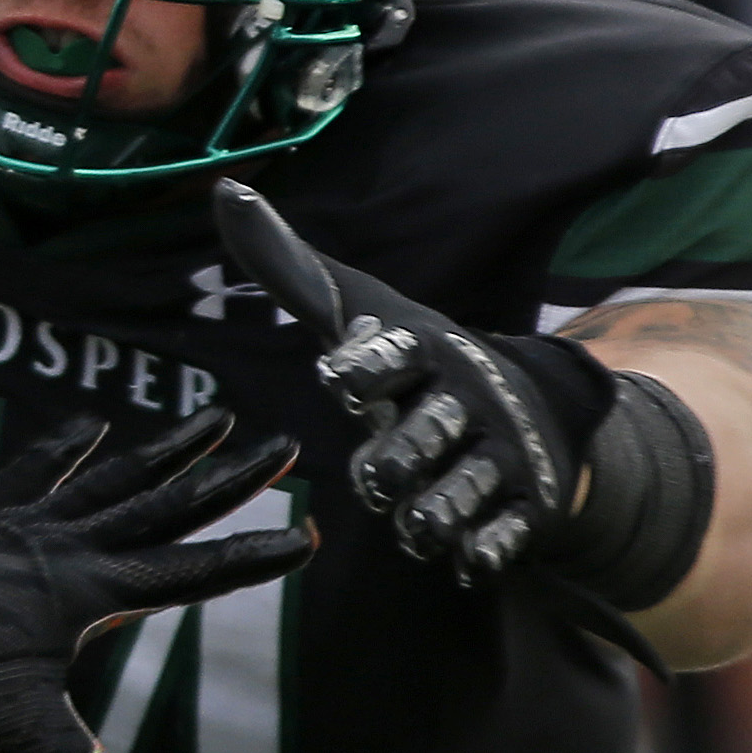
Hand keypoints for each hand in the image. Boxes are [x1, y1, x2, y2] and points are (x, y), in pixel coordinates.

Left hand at [0, 409, 312, 752]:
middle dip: (229, 480)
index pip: (192, 573)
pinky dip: (67, 451)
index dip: (251, 558)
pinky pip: (37, 474)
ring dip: (166, 451)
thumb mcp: (15, 728)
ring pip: (114, 479)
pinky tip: (92, 427)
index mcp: (91, 591)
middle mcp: (70, 547)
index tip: (305, 534)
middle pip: (165, 506)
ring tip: (214, 417)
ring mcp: (30, 528)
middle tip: (283, 444)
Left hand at [213, 178, 633, 583]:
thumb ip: (289, 269)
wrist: (527, 409)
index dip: (363, 366)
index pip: (390, 355)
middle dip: (395, 461)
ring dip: (432, 515)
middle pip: (423, 436)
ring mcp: (496, 456)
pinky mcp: (520, 505)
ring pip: (457, 493)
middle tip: (376, 480)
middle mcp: (463, 402)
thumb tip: (224, 191)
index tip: (335, 374)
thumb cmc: (413, 364)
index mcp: (420, 352)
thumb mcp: (357, 312)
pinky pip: (501, 536)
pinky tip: (466, 562)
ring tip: (417, 525)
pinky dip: (482, 551)